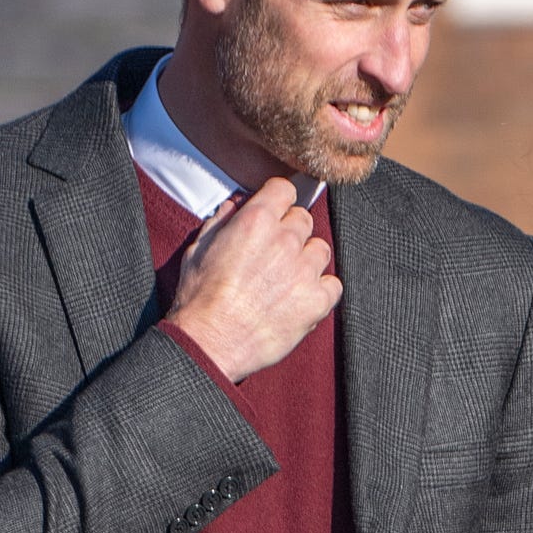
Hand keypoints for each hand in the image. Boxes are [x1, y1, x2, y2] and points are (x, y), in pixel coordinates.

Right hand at [165, 177, 341, 381]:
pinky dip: (321, 290)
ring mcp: (304, 270)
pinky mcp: (316, 300)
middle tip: (274, 254)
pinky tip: (300, 299)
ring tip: (286, 279)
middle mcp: (285, 240)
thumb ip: (221, 222)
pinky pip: (333, 285)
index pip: (285, 189)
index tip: (276, 211)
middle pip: (303, 219)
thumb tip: (235, 206)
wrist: (209, 343)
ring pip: (321, 250)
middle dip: (290, 232)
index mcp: (256, 220)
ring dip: (307, 260)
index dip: (279, 200)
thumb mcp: (198, 250)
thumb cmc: (198, 299)